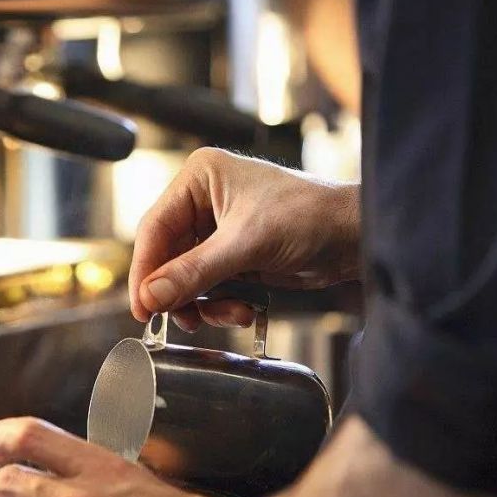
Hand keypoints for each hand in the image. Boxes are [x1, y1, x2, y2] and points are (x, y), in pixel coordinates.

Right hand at [129, 148, 358, 330]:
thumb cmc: (310, 216)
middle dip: (178, 291)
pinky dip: (220, 303)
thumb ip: (194, 272)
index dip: (145, 270)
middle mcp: (204, 200)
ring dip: (202, 302)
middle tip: (180, 319)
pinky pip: (209, 286)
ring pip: (186, 276)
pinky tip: (242, 308)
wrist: (354, 235)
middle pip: (167, 256)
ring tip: (228, 312)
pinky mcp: (234, 254)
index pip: (155, 228)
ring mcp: (218, 229)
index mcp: (200, 178)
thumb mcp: (246, 245)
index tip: (142, 306)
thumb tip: (150, 295)